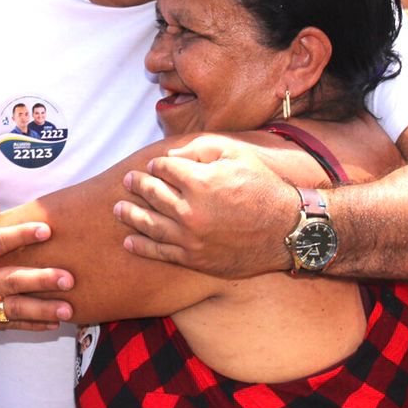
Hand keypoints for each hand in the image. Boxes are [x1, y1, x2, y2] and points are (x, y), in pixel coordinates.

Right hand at [0, 203, 73, 331]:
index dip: (21, 235)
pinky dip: (30, 326)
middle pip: (10, 282)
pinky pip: (6, 325)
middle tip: (68, 277)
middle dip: (41, 280)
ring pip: (12, 310)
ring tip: (69, 308)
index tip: (46, 229)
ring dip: (43, 310)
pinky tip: (54, 324)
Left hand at [114, 135, 294, 277]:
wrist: (288, 231)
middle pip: (152, 195)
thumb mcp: (236, 155)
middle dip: (137, 185)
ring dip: (131, 215)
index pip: (164, 169)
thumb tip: (172, 154)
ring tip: (118, 209)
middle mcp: (190, 211)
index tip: (155, 165)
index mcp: (199, 182)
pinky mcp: (195, 259)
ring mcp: (191, 239)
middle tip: (128, 181)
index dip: (157, 165)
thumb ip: (200, 148)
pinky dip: (142, 246)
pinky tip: (129, 240)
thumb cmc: (264, 188)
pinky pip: (161, 253)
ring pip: (150, 224)